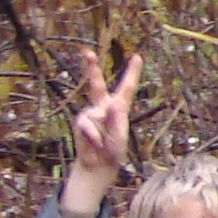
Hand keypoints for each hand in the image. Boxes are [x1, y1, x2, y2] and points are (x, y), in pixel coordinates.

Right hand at [60, 48, 141, 217]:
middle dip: (91, 69)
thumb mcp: (120, 135)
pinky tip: (96, 142)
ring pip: (95, 113)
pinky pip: (86, 125)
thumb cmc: (114, 149)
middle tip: (88, 52)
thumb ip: (117, 119)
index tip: (137, 56)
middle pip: (96, 85)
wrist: (99, 164)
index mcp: (119, 107)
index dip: (131, 72)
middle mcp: (103, 107)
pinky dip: (93, 135)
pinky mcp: (80, 122)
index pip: (126, 87)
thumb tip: (112, 103)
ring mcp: (90, 114)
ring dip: (101, 130)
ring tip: (104, 142)